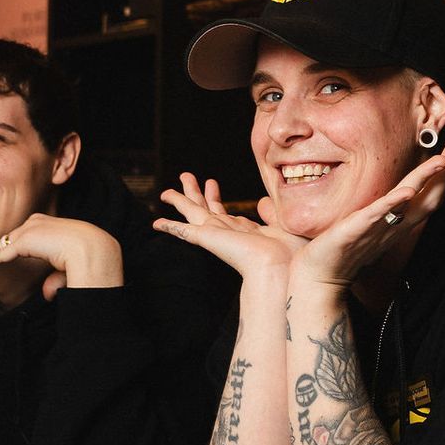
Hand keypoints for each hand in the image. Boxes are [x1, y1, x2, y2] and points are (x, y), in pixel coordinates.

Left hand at [0, 213, 123, 299]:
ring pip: (2, 243)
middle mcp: (38, 223)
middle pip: (9, 238)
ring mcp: (31, 228)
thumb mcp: (68, 269)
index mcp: (50, 225)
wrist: (93, 252)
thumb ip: (55, 278)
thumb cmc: (88, 262)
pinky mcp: (25, 239)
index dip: (7, 248)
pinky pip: (0, 251)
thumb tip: (47, 292)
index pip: (23, 237)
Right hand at [154, 173, 305, 280]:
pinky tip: (156, 223)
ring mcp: (215, 234)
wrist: (279, 269)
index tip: (210, 183)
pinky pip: (182, 230)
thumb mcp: (282, 226)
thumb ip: (271, 213)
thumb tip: (263, 201)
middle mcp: (226, 231)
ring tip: (166, 190)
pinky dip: (169, 226)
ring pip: (192, 212)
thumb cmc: (288, 255)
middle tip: (185, 175)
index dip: (214, 197)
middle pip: (204, 207)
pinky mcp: (207, 238)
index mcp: (242, 230)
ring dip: (180, 199)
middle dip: (193, 191)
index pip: (223, 211)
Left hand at [289, 144, 444, 291]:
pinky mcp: (357, 230)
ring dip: (426, 179)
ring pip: (409, 201)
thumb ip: (383, 211)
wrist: (320, 278)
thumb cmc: (343, 251)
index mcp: (397, 223)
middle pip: (427, 197)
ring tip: (441, 161)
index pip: (427, 197)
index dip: (443, 176)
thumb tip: (391, 194)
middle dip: (444, 173)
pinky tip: (407, 192)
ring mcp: (378, 228)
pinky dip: (394, 203)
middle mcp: (393, 225)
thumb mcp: (369, 226)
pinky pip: (378, 215)